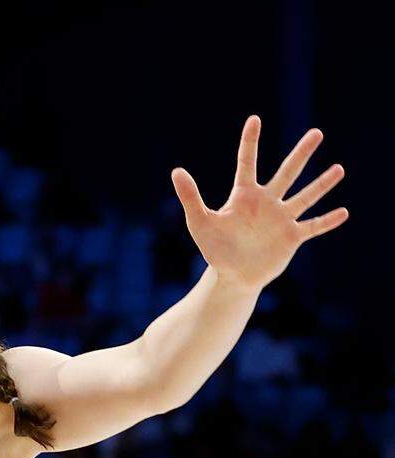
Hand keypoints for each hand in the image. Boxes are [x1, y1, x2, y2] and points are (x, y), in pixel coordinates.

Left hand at [171, 115, 347, 291]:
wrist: (232, 275)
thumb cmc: (214, 248)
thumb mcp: (200, 221)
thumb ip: (190, 197)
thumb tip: (176, 170)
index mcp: (244, 196)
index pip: (246, 162)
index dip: (249, 141)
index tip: (254, 119)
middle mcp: (266, 202)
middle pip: (287, 172)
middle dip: (301, 154)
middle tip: (317, 133)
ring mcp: (281, 218)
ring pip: (305, 196)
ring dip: (321, 184)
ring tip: (338, 170)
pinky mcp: (292, 237)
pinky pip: (313, 226)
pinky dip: (327, 221)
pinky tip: (344, 212)